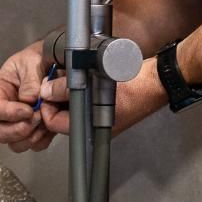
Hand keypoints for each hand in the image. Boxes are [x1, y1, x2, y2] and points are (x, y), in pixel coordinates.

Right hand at [0, 40, 60, 153]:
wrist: (54, 63)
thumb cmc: (37, 59)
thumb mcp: (32, 61)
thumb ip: (30, 80)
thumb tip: (29, 100)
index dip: (10, 113)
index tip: (28, 110)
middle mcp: (5, 110)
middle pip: (1, 133)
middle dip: (19, 130)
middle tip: (37, 118)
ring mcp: (18, 122)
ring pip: (16, 144)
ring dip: (31, 137)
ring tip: (45, 121)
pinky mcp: (34, 130)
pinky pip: (34, 146)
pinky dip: (42, 140)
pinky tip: (50, 125)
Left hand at [38, 55, 167, 135]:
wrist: (157, 80)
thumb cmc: (131, 84)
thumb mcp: (94, 83)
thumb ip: (65, 88)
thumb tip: (45, 91)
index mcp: (91, 127)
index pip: (53, 122)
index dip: (46, 104)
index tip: (47, 87)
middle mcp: (94, 127)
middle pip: (63, 115)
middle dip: (56, 97)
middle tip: (57, 78)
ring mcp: (101, 118)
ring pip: (73, 107)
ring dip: (68, 92)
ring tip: (70, 74)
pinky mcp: (107, 108)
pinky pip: (85, 102)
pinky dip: (81, 91)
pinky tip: (85, 76)